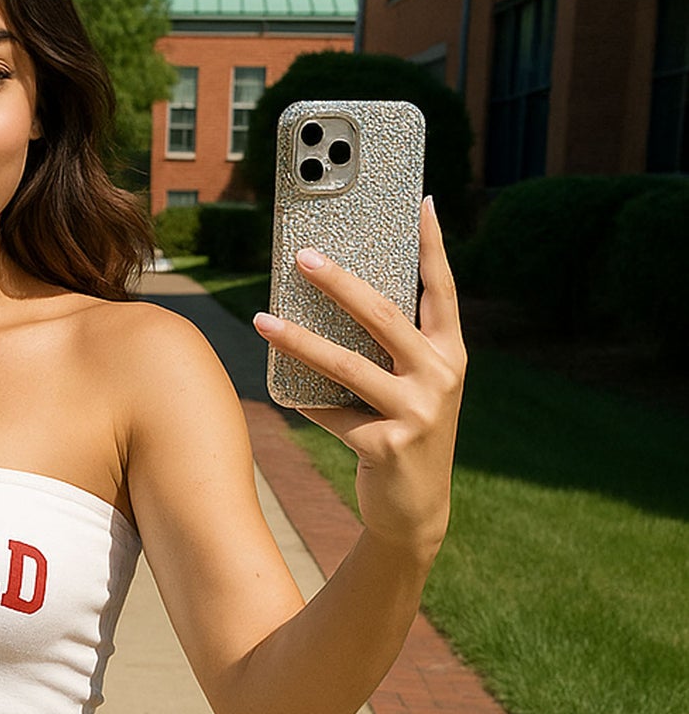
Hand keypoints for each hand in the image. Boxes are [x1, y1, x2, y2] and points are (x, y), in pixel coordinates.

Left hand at [253, 196, 465, 557]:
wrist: (417, 512)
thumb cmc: (406, 434)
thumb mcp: (415, 388)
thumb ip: (395, 348)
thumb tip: (339, 295)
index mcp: (450, 353)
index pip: (442, 288)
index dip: (432, 245)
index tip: (419, 201)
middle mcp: (441, 376)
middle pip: (384, 314)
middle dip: (339, 281)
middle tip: (302, 255)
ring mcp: (417, 411)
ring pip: (346, 364)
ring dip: (298, 341)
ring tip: (262, 320)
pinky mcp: (388, 444)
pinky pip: (331, 413)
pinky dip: (303, 401)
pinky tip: (278, 391)